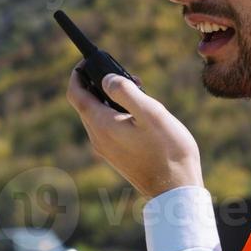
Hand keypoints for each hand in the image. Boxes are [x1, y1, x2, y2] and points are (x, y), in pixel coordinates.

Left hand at [66, 62, 203, 199]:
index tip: (89, 60)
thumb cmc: (168, 151)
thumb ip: (126, 92)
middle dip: (100, 83)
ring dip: (111, 98)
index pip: (75, 93)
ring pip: (98, 114)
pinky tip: (140, 114)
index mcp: (101, 124)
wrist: (175, 190)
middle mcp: (97, 138)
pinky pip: (107, 127)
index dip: (78, 73)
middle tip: (129, 77)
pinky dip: (116, 113)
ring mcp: (104, 149)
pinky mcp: (115, 156)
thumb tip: (105, 78)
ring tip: (140, 92)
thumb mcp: (151, 113)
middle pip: (86, 102)